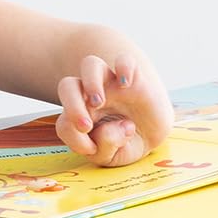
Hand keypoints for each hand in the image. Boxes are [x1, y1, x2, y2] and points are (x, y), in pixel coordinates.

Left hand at [56, 51, 172, 166]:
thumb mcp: (112, 157)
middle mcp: (91, 97)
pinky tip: (126, 84)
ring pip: (90, 65)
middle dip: (71, 105)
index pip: (65, 123)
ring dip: (90, 82)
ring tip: (99, 101)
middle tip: (85, 126)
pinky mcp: (134, 78)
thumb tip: (109, 129)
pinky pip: (125, 60)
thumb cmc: (125, 143)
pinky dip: (124, 67)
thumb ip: (104, 148)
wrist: (152, 135)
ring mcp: (111, 84)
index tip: (92, 149)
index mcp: (80, 117)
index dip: (73, 137)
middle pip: (68, 86)